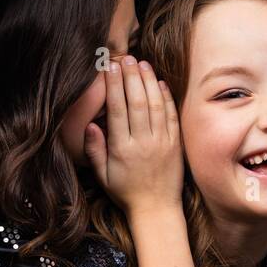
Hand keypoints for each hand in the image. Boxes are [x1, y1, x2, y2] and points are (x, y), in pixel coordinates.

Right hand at [83, 55, 183, 219]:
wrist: (156, 209)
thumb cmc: (126, 192)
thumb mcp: (102, 176)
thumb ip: (95, 150)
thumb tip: (91, 124)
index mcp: (122, 149)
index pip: (117, 110)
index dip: (114, 86)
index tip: (110, 68)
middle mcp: (143, 143)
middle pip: (137, 101)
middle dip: (131, 76)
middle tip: (126, 57)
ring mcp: (162, 142)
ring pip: (155, 104)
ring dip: (148, 81)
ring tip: (141, 63)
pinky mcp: (176, 144)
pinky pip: (171, 115)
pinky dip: (166, 97)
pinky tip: (159, 82)